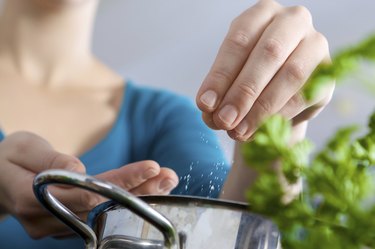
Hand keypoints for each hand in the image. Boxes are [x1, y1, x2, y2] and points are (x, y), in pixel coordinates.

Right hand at [0, 132, 177, 238]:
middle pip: (103, 206)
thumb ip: (49, 159)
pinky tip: (148, 188)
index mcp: (33, 197)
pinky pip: (101, 213)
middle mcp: (49, 219)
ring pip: (106, 212)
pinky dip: (125, 200)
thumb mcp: (22, 148)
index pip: (88, 192)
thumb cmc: (8, 160)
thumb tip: (79, 168)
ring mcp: (59, 226)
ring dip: (139, 196)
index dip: (122, 182)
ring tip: (167, 180)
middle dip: (140, 190)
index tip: (151, 167)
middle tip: (169, 176)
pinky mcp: (67, 224)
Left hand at [196, 0, 333, 140]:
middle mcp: (292, 20)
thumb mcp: (231, 78)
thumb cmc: (250, 77)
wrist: (280, 93)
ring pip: (292, 74)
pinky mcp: (328, 72)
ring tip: (239, 131)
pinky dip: (281, 115)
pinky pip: (306, 94)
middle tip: (224, 120)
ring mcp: (315, 43)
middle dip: (243, 92)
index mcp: (261, 14)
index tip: (205, 104)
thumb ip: (220, 93)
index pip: (239, 41)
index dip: (221, 75)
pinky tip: (261, 129)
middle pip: (268, 53)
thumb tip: (211, 114)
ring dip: (261, 108)